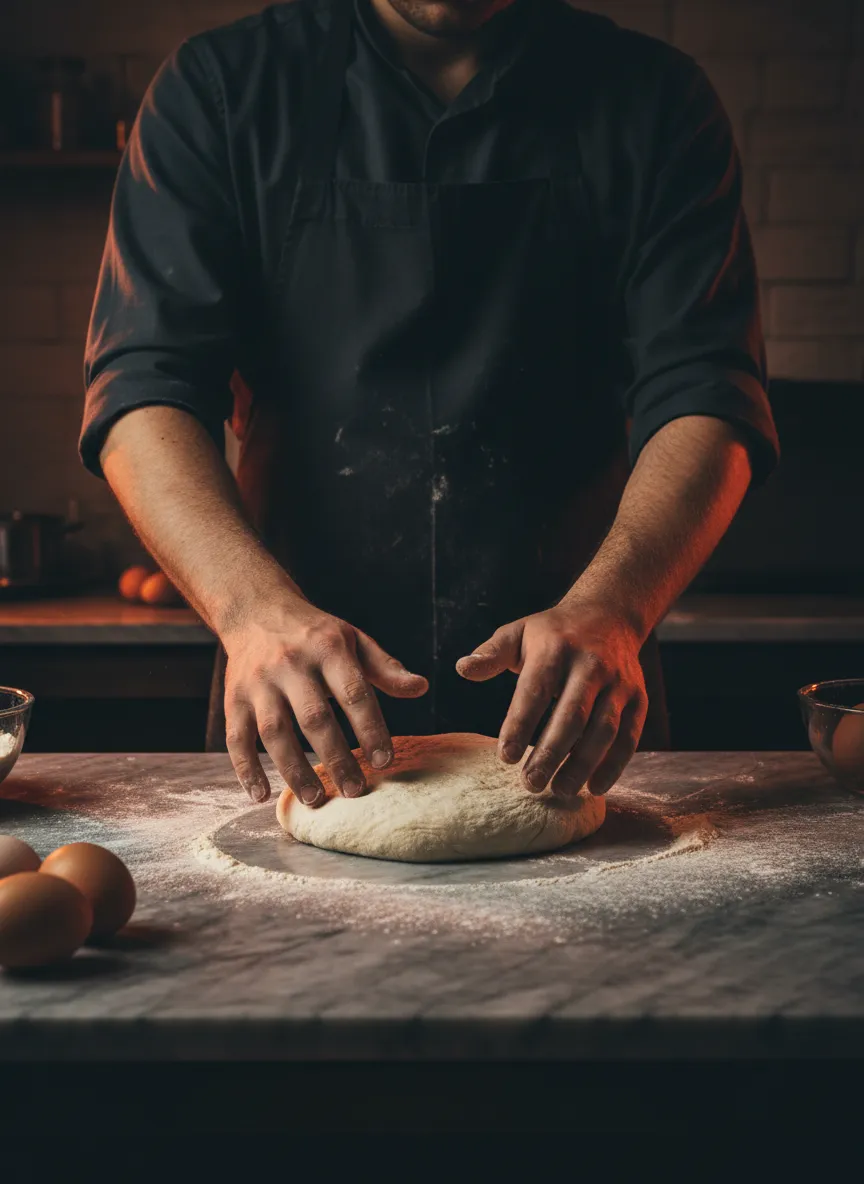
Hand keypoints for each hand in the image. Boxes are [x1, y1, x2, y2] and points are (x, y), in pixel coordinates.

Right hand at [222, 598, 427, 805]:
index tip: (384, 761)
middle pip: (314, 717)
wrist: (256, 610)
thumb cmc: (314, 633)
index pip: (353, 693)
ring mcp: (258, 683)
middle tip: (355, 791)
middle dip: (336, 758)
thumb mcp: (353, 639)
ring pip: (275, 732)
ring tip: (316, 799)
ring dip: (294, 770)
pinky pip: (236, 737)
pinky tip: (262, 795)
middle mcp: (290, 664)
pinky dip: (246, 769)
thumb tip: (420, 688)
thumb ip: (385, 667)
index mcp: (327, 648)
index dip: (370, 729)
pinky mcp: (233, 698)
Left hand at [456, 601, 647, 796]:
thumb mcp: (519, 632)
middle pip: (573, 715)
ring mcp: (619, 682)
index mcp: (556, 648)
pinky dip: (614, 764)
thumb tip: (463, 668)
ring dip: (583, 764)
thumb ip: (491, 653)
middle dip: (551, 753)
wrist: (610, 614)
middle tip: (530, 785)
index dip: (520, 724)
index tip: (504, 757)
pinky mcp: (638, 698)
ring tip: (560, 791)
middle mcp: (591, 664)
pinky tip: (595, 787)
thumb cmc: (553, 632)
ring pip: (604, 729)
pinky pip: (629, 736)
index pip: (536, 690)